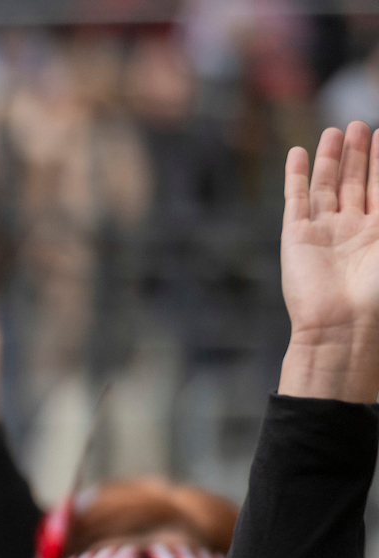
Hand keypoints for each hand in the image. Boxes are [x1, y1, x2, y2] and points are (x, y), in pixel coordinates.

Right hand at [278, 123, 378, 401]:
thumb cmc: (378, 291)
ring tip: (335, 130)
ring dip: (332, 158)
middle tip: (359, 125)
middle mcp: (352, 230)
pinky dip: (296, 175)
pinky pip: (296, 199)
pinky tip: (298, 153)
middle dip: (359, 153)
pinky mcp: (296, 237)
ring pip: (328, 186)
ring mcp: (323, 233)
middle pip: (356, 183)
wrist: (342, 325)